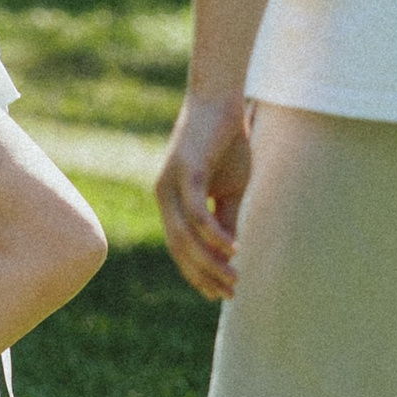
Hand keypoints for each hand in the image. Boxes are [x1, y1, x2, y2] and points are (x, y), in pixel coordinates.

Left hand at [156, 88, 251, 299]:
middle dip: (204, 274)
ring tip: (233, 278)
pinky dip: (212, 233)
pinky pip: (195, 211)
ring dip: (210, 261)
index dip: (197, 273)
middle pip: (179, 247)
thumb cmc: (226, 143)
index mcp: (170, 201)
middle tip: (229, 293)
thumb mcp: (230, 190)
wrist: (222, 101)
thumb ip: (226, 219)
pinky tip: (232, 248)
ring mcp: (170, 183)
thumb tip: (229, 253)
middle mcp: (163, 195)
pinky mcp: (185, 170)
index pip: (180, 247)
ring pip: (185, 235)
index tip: (218, 294)